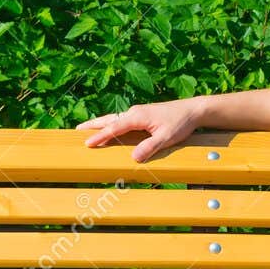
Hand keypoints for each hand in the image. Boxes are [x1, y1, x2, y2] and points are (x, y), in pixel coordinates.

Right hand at [75, 98, 204, 162]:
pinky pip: (121, 120)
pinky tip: (108, 127)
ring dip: (100, 123)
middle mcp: (134, 112)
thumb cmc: (180, 123)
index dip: (100, 136)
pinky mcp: (142, 115)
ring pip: (114, 118)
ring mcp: (137, 112)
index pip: (114, 128)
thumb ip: (150, 147)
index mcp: (137, 116)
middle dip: (92, 125)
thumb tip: (134, 158)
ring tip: (86, 128)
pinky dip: (110, 123)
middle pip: (109, 119)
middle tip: (76, 130)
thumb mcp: (167, 138)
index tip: (87, 144)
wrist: (192, 110)